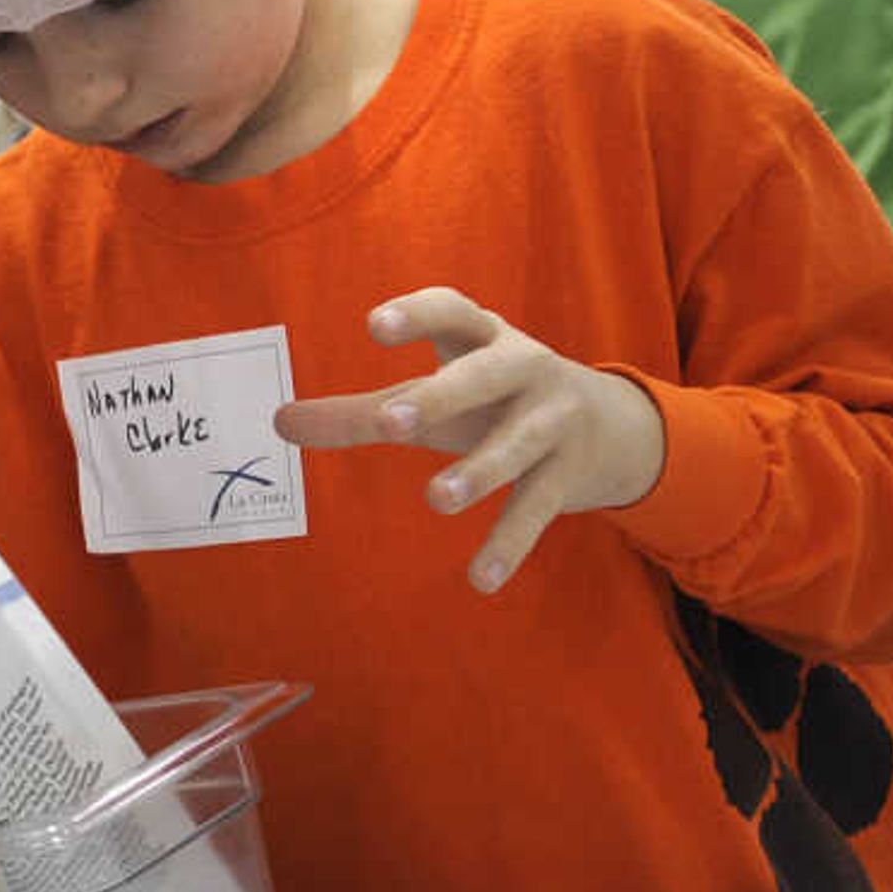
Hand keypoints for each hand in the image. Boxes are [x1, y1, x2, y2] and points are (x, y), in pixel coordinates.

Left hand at [272, 288, 667, 591]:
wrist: (614, 428)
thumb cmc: (494, 400)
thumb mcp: (436, 395)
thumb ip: (360, 411)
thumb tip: (278, 422)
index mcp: (485, 337)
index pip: (453, 312)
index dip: (417, 314)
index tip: (374, 326)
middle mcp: (525, 370)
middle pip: (486, 375)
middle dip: (443, 395)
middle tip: (392, 422)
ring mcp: (554, 422)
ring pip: (517, 445)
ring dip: (480, 471)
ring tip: (437, 500)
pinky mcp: (570, 475)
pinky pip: (537, 510)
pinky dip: (509, 543)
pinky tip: (480, 578)